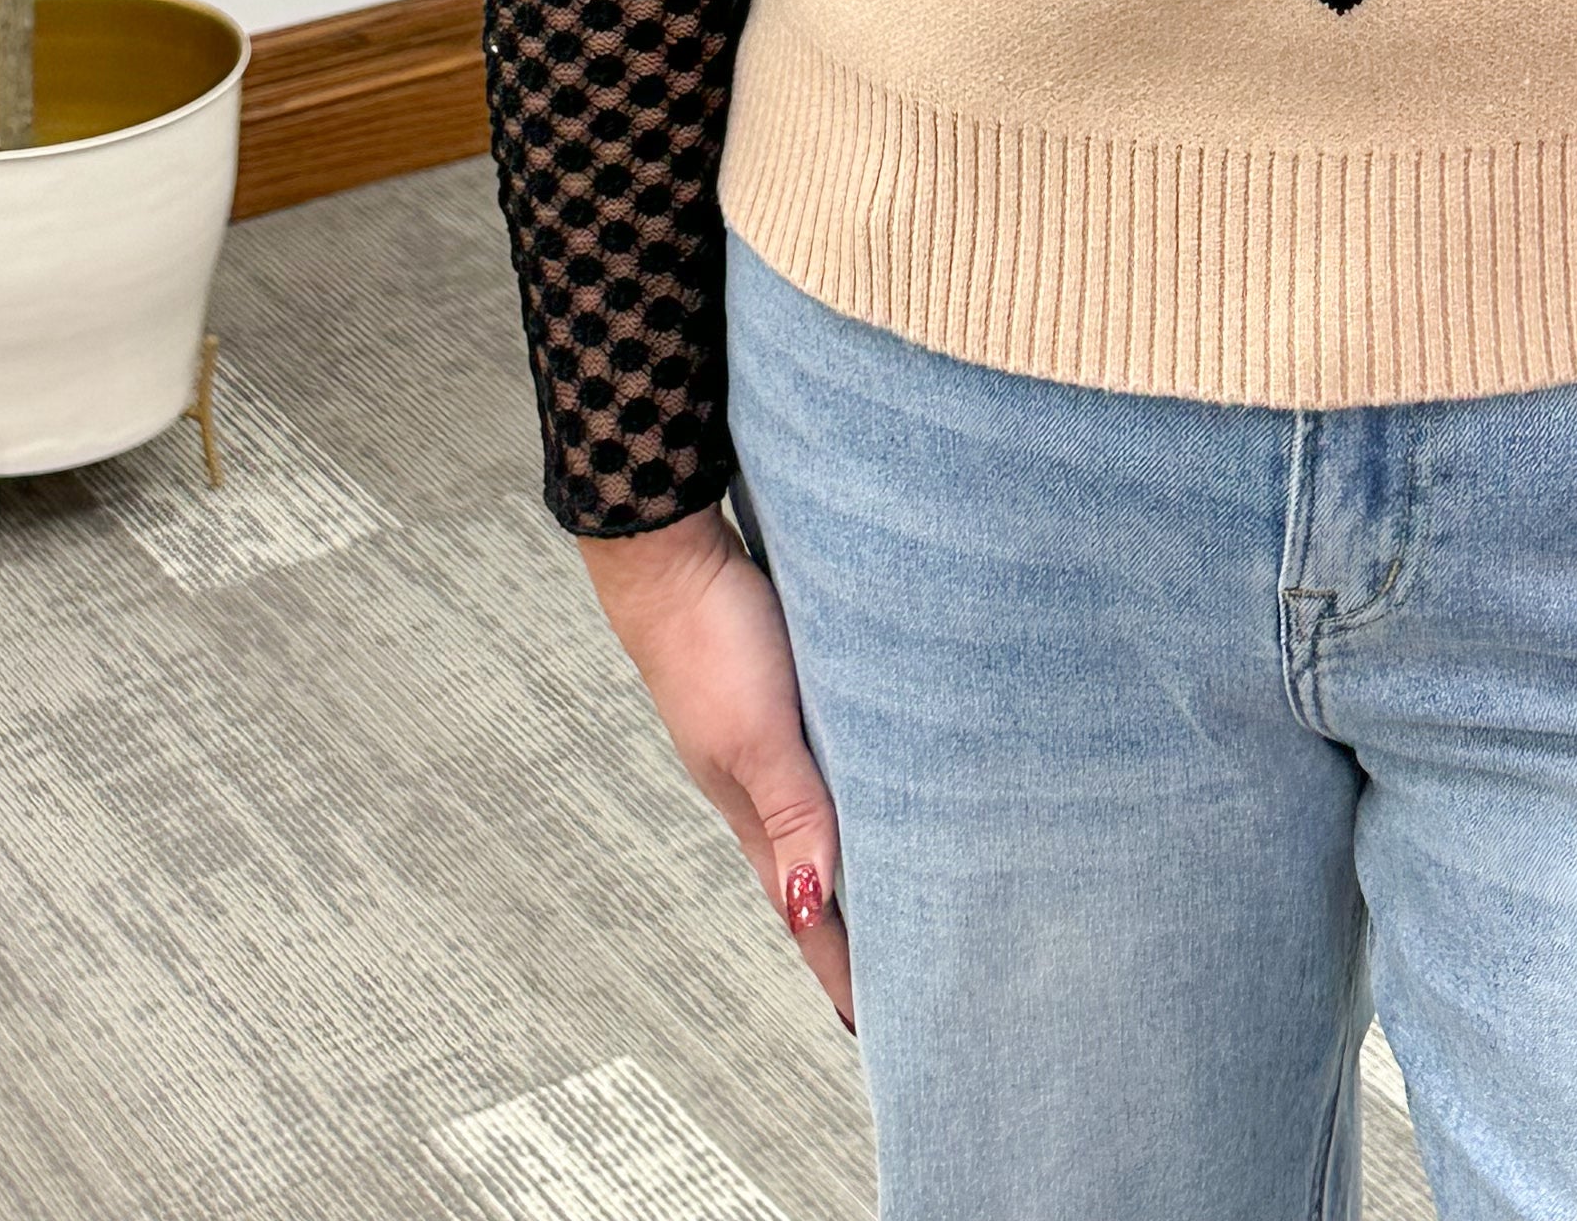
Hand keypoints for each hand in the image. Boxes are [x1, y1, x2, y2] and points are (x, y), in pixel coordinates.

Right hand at [580, 507, 855, 1034]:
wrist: (671, 546)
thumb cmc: (706, 639)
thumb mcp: (755, 734)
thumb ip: (790, 815)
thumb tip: (809, 909)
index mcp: (754, 809)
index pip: (806, 912)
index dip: (840, 969)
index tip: (877, 1029)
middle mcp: (764, 782)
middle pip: (817, 873)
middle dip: (856, 928)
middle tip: (906, 977)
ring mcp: (772, 736)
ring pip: (826, 816)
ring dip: (861, 860)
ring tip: (903, 894)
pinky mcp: (785, 689)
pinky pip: (830, 760)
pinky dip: (857, 790)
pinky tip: (880, 778)